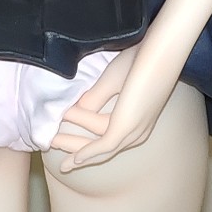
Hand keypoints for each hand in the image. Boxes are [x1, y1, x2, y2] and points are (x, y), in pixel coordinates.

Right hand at [50, 42, 179, 171]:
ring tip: (52, 142)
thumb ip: (96, 98)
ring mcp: (133, 133)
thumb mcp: (113, 82)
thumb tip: (76, 109)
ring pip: (97, 147)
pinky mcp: (126, 128)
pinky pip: (102, 146)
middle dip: (75, 148)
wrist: (159, 53)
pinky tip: (73, 158)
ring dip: (73, 144)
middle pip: (101, 148)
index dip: (84, 138)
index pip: (106, 136)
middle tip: (53, 146)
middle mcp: (138, 133)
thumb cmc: (142, 62)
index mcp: (139, 123)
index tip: (62, 136)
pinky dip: (85, 152)